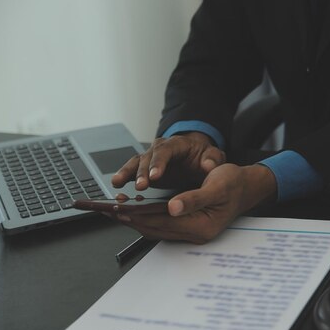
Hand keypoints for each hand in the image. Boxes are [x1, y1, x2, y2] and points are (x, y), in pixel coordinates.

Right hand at [111, 132, 225, 190]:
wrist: (197, 156)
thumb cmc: (204, 156)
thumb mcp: (213, 155)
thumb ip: (213, 159)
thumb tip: (208, 165)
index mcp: (176, 144)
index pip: (165, 151)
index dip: (159, 163)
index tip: (155, 176)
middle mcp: (160, 148)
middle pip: (147, 158)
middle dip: (142, 172)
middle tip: (141, 186)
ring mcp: (150, 158)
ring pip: (135, 163)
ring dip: (127, 173)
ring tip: (118, 184)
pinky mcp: (144, 169)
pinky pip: (131, 171)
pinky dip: (122, 177)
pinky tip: (116, 186)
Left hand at [112, 163, 276, 243]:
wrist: (248, 186)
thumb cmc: (234, 184)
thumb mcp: (217, 186)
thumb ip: (194, 198)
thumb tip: (172, 207)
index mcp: (201, 226)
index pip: (162, 222)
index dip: (139, 214)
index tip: (118, 208)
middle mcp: (195, 234)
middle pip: (155, 229)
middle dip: (129, 219)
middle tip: (105, 210)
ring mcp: (192, 232)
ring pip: (156, 228)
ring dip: (135, 220)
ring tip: (114, 211)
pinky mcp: (189, 226)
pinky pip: (162, 225)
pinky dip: (146, 218)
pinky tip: (135, 210)